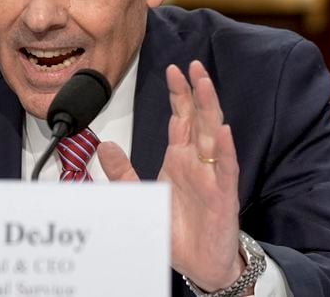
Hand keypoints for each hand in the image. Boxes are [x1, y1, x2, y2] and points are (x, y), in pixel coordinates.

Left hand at [98, 60, 242, 291]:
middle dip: (196, 91)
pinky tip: (223, 131)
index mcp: (180, 158)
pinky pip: (225, 170)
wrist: (199, 263)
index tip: (173, 69)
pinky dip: (225, 150)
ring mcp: (212, 176)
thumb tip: (104, 144)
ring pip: (214, 135)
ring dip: (210, 109)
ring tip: (204, 84)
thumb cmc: (178, 228)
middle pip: (199, 118)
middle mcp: (198, 162)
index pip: (182, 118)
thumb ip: (123, 170)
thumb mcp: (142, 195)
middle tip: (191, 65)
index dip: (178, 94)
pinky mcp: (222, 196)